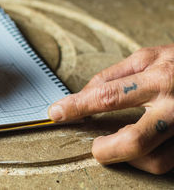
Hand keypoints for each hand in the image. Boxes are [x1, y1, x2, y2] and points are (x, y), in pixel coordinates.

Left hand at [48, 44, 173, 173]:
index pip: (106, 95)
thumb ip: (115, 74)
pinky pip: (168, 162)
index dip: (76, 107)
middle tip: (94, 146)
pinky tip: (140, 147)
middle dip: (105, 149)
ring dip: (128, 157)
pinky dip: (147, 159)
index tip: (56, 113)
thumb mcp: (149, 56)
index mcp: (159, 78)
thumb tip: (85, 92)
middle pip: (134, 140)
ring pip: (154, 160)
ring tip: (117, 144)